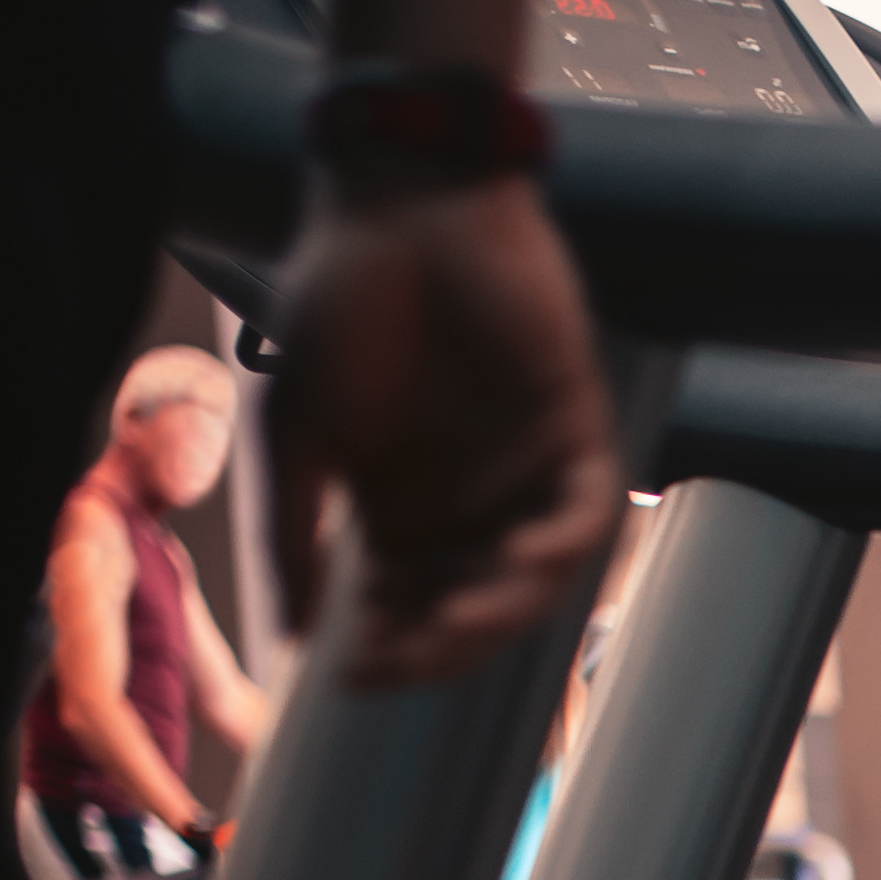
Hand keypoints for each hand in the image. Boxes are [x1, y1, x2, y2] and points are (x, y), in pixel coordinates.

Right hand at [261, 176, 624, 691]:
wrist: (400, 202)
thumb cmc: (337, 304)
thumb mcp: (298, 431)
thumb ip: (296, 531)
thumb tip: (295, 636)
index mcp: (400, 510)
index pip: (405, 608)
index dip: (387, 650)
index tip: (352, 677)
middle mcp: (468, 502)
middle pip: (470, 605)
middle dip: (441, 644)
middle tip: (406, 661)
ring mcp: (524, 469)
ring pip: (530, 574)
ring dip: (500, 609)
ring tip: (458, 625)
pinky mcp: (574, 429)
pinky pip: (585, 512)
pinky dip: (559, 547)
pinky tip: (521, 562)